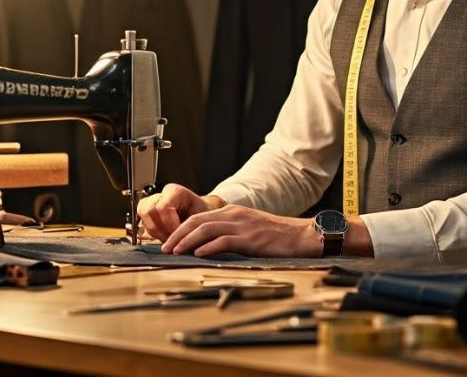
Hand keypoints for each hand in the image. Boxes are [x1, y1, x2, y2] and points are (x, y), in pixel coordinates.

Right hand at [136, 183, 222, 241]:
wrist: (201, 213)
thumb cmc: (204, 214)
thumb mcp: (203, 217)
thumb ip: (192, 226)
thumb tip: (184, 241)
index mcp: (175, 191)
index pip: (163, 207)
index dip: (169, 225)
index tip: (179, 236)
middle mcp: (161, 195)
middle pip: (149, 212)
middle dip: (161, 230)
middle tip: (174, 241)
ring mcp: (151, 202)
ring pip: (144, 218)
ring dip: (157, 233)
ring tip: (171, 241)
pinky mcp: (146, 212)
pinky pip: (144, 224)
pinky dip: (154, 234)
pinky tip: (166, 238)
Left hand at [161, 205, 319, 257]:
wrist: (302, 236)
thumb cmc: (277, 236)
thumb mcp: (249, 230)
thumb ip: (229, 234)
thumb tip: (205, 248)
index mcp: (233, 212)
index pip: (198, 218)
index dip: (180, 230)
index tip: (168, 243)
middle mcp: (235, 215)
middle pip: (197, 221)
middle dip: (177, 235)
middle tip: (164, 249)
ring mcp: (243, 226)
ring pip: (206, 230)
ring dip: (187, 242)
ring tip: (175, 253)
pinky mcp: (251, 239)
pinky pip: (225, 241)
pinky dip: (208, 247)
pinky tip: (198, 255)